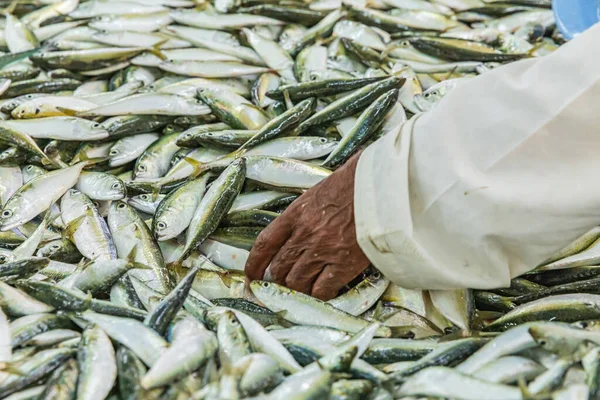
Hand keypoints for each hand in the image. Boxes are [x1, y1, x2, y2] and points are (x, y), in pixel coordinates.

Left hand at [245, 152, 369, 300]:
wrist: (382, 186)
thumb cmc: (353, 184)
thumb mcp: (318, 193)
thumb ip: (302, 215)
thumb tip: (293, 235)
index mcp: (295, 214)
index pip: (265, 244)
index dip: (254, 264)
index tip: (251, 275)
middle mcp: (305, 234)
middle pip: (278, 268)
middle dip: (275, 281)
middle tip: (278, 286)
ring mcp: (323, 250)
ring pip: (296, 282)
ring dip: (296, 289)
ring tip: (301, 290)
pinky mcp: (344, 264)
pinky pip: (322, 290)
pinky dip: (318, 294)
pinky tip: (322, 290)